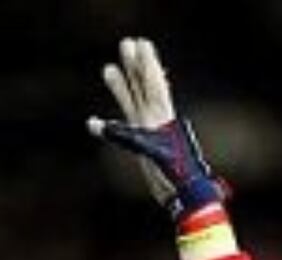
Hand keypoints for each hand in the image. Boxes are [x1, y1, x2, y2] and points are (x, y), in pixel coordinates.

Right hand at [86, 37, 225, 220]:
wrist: (185, 196)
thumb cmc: (175, 175)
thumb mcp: (151, 152)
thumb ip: (126, 137)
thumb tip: (96, 125)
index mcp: (162, 117)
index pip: (153, 83)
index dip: (146, 63)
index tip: (141, 43)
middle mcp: (156, 120)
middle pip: (143, 86)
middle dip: (134, 66)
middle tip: (126, 42)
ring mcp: (150, 132)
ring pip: (133, 103)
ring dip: (122, 87)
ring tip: (108, 68)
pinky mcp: (143, 146)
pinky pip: (125, 126)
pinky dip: (112, 122)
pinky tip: (97, 121)